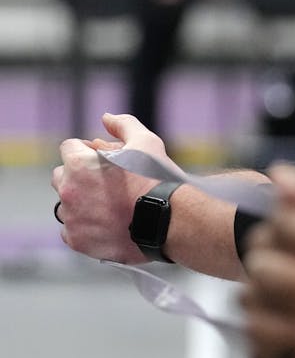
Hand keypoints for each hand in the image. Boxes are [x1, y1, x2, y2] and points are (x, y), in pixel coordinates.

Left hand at [52, 113, 172, 261]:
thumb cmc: (157, 180)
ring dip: (82, 202)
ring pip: (67, 204)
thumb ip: (123, 124)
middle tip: (107, 183)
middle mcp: (68, 190)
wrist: (169, 219)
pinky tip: (108, 223)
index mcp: (79, 164)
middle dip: (79, 177)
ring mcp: (71, 217)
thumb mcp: (146, 142)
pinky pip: (71, 230)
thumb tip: (106, 117)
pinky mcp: (77, 240)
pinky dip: (85, 227)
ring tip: (111, 206)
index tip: (104, 160)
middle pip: (62, 176)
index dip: (87, 150)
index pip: (69, 147)